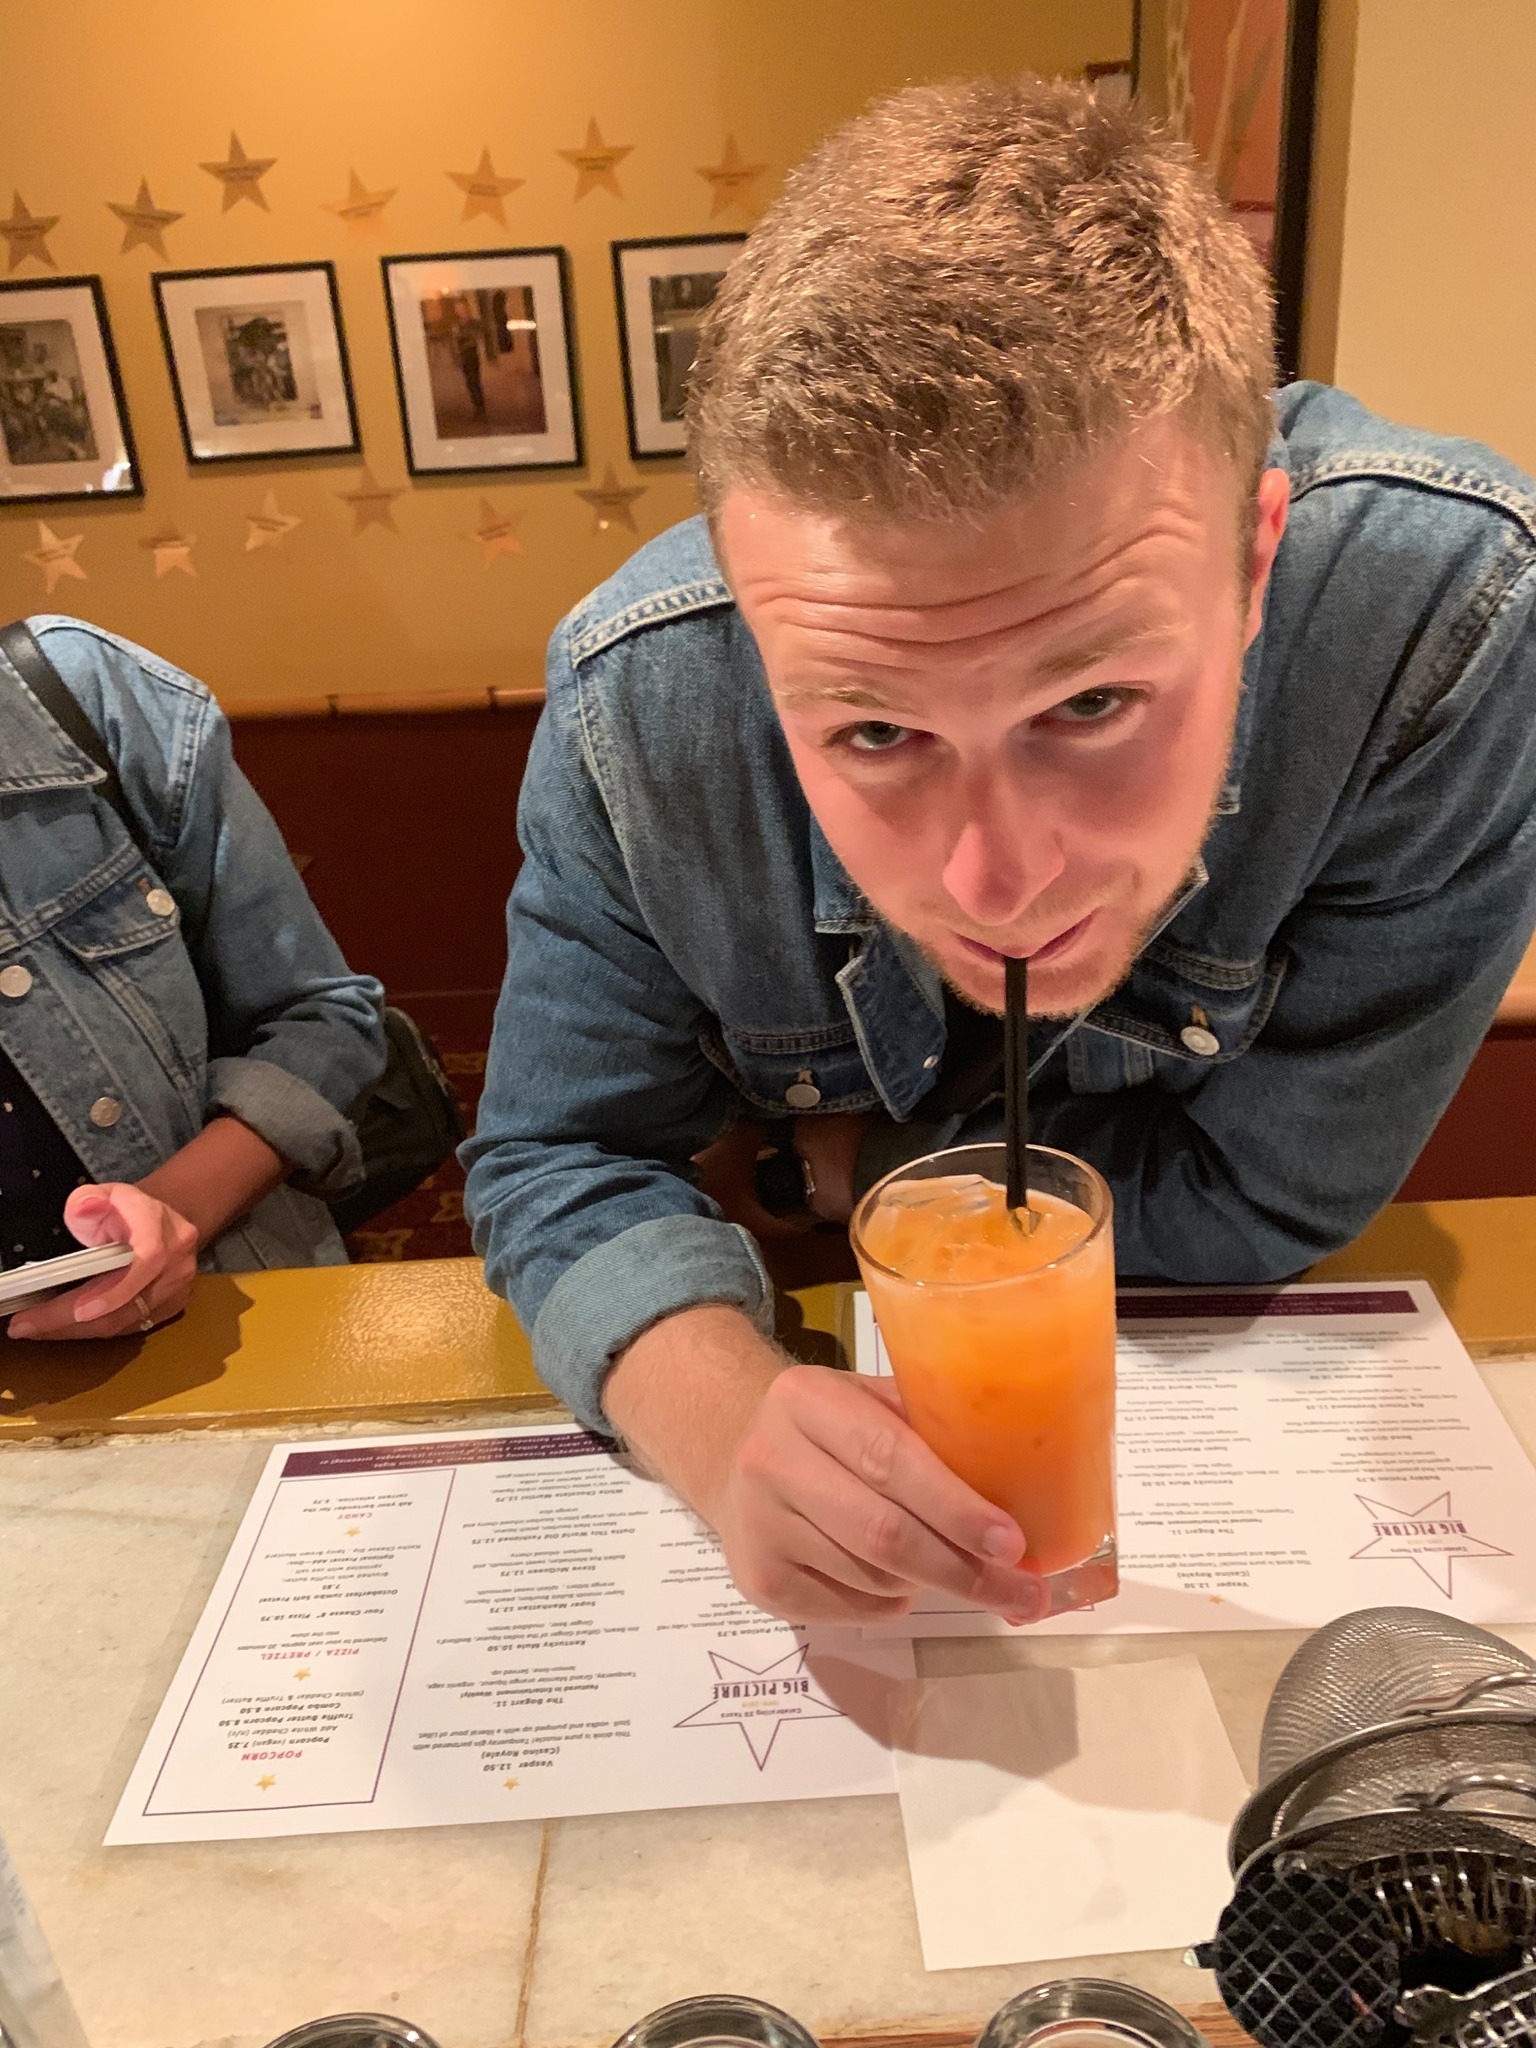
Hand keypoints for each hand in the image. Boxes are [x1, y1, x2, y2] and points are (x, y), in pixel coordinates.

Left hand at [8, 1183, 198, 1340]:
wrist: (162, 1220)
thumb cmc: (127, 1210)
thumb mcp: (104, 1194)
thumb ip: (87, 1200)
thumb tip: (84, 1208)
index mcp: (160, 1224)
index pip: (147, 1260)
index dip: (115, 1290)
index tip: (79, 1310)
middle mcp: (176, 1258)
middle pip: (129, 1303)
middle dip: (73, 1319)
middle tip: (29, 1324)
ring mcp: (179, 1284)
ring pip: (127, 1321)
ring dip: (80, 1329)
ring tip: (40, 1328)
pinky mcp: (174, 1305)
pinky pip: (131, 1327)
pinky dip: (96, 1330)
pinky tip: (68, 1327)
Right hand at [703, 1362, 1044, 1625]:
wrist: (729, 1456)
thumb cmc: (827, 1428)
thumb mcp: (867, 1400)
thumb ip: (928, 1427)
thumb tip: (1029, 1484)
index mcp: (807, 1400)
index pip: (889, 1458)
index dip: (955, 1506)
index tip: (1012, 1542)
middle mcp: (771, 1460)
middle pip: (883, 1533)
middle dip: (963, 1570)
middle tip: (1024, 1595)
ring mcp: (759, 1526)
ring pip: (874, 1577)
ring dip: (928, 1582)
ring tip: (950, 1566)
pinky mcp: (758, 1582)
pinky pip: (852, 1608)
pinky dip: (891, 1599)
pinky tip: (891, 1575)